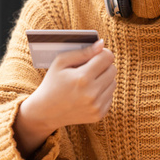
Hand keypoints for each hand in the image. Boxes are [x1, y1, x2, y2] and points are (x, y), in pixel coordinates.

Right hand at [14, 39, 115, 157]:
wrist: (46, 111)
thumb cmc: (53, 83)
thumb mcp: (61, 62)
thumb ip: (83, 52)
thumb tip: (101, 44)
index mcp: (82, 78)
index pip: (107, 57)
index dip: (102, 53)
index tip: (96, 55)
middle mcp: (92, 93)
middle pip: (113, 69)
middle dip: (103, 66)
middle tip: (89, 69)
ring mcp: (96, 106)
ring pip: (113, 83)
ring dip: (104, 79)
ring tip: (88, 82)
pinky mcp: (99, 115)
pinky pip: (110, 96)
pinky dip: (102, 92)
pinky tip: (88, 93)